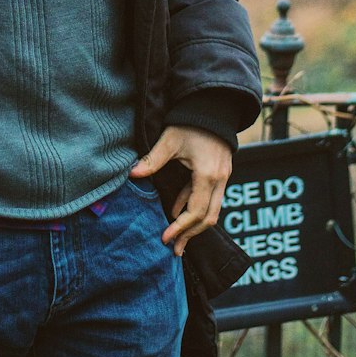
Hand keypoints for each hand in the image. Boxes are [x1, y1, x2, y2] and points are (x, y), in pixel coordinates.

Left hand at [131, 125, 232, 255]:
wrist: (214, 108)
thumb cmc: (191, 123)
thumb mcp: (170, 140)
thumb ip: (153, 160)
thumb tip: (132, 174)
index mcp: (207, 175)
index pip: (195, 211)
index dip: (180, 228)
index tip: (165, 239)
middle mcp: (219, 181)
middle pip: (208, 218)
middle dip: (190, 235)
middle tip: (173, 249)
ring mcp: (223, 178)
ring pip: (212, 212)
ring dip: (194, 226)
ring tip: (178, 239)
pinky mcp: (220, 175)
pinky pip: (210, 199)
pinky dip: (195, 208)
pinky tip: (177, 212)